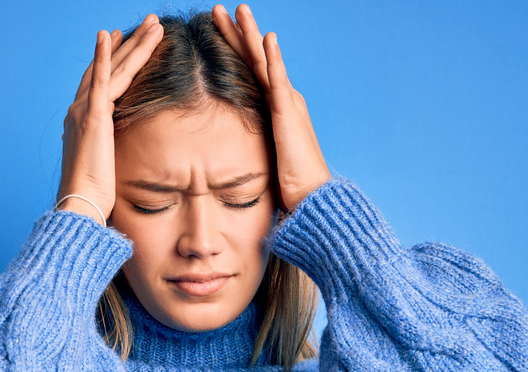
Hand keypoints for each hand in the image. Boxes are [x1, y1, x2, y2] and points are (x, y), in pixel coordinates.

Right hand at [57, 15, 163, 223]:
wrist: (81, 204)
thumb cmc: (95, 195)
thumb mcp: (107, 166)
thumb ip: (113, 152)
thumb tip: (123, 157)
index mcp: (85, 122)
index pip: (102, 81)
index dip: (113, 58)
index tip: (123, 40)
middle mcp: (80, 110)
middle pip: (110, 67)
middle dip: (130, 44)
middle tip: (148, 23)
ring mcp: (84, 110)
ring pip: (114, 68)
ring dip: (134, 44)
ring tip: (152, 23)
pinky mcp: (91, 116)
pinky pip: (100, 80)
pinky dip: (103, 56)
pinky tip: (108, 34)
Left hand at [212, 4, 330, 211]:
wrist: (311, 197)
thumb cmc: (288, 182)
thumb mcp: (262, 155)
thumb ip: (249, 142)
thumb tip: (224, 146)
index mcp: (274, 107)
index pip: (249, 70)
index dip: (233, 48)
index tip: (216, 29)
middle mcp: (282, 98)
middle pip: (254, 58)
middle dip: (237, 32)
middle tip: (219, 9)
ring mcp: (287, 103)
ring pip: (265, 61)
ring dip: (252, 34)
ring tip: (239, 9)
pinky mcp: (289, 114)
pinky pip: (278, 81)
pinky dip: (273, 59)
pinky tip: (267, 38)